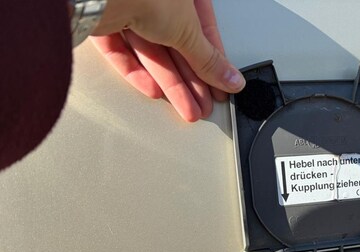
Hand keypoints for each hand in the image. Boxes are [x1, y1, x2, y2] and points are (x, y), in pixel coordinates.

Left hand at [89, 0, 243, 121]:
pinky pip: (122, 51)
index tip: (221, 86)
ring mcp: (128, 7)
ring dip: (169, 83)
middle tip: (203, 104)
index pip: (203, 30)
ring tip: (185, 108)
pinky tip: (153, 90)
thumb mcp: (190, 32)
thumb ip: (209, 60)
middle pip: (177, 44)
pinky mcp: (103, 21)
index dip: (213, 62)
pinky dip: (137, 72)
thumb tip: (230, 78)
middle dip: (191, 80)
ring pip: (151, 51)